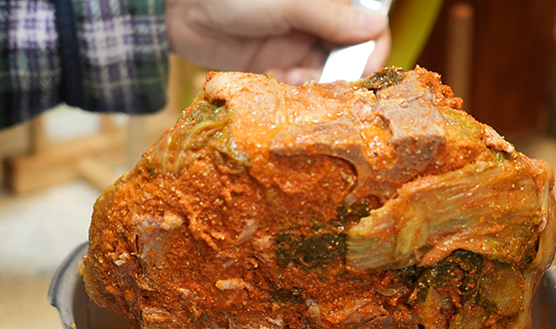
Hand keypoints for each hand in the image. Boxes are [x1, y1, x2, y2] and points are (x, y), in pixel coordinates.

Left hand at [165, 0, 390, 83]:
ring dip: (314, 88)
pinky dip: (293, 93)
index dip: (370, 52)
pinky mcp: (281, 71)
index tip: (360, 72)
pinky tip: (274, 81)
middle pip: (351, 60)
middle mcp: (321, 26)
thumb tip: (374, 26)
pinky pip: (301, 91)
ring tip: (289, 81)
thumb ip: (327, 15)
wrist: (181, 11)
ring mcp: (301, 49)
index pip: (370, 29)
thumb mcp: (284, 4)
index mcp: (328, 3)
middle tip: (318, 84)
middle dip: (340, 77)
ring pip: (327, 80)